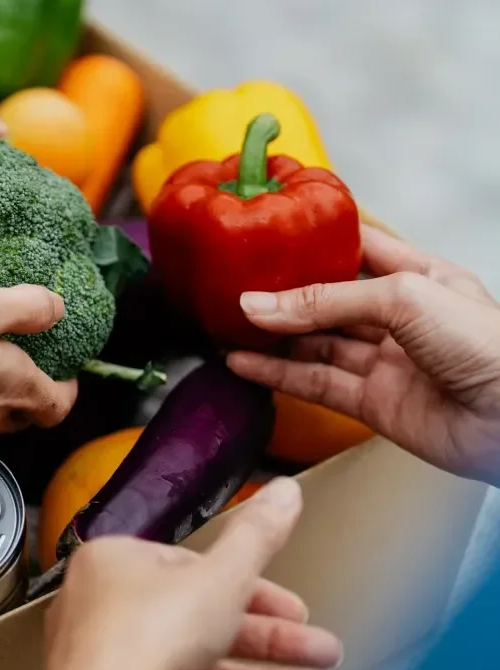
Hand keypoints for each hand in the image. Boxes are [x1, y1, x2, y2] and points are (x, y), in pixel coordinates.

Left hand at [43, 478, 341, 669]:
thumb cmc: (146, 641)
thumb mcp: (220, 579)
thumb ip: (257, 539)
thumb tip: (283, 491)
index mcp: (115, 564)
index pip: (195, 568)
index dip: (257, 589)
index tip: (299, 611)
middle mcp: (105, 610)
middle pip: (205, 619)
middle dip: (275, 641)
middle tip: (323, 653)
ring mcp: (111, 660)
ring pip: (199, 662)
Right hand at [227, 225, 499, 481]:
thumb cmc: (489, 346)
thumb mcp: (404, 297)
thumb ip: (327, 300)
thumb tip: (259, 306)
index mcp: (422, 277)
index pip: (361, 248)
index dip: (319, 240)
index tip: (271, 233)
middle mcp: (402, 318)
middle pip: (330, 299)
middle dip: (284, 293)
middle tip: (235, 286)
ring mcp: (387, 362)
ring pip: (316, 343)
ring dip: (273, 336)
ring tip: (228, 325)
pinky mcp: (374, 404)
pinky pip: (315, 384)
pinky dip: (277, 374)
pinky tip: (245, 364)